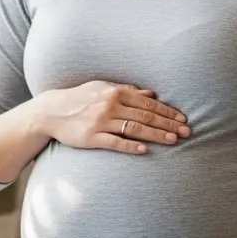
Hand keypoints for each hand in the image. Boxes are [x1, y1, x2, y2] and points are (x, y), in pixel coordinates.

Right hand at [36, 81, 190, 154]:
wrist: (50, 111)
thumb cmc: (79, 98)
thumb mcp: (101, 88)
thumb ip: (126, 90)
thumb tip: (151, 93)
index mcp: (114, 92)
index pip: (148, 103)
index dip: (167, 112)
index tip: (183, 120)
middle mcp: (109, 105)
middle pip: (145, 116)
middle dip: (168, 124)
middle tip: (186, 133)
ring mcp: (100, 121)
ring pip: (134, 129)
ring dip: (155, 135)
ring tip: (173, 141)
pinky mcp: (91, 137)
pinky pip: (114, 142)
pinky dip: (130, 146)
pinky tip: (144, 150)